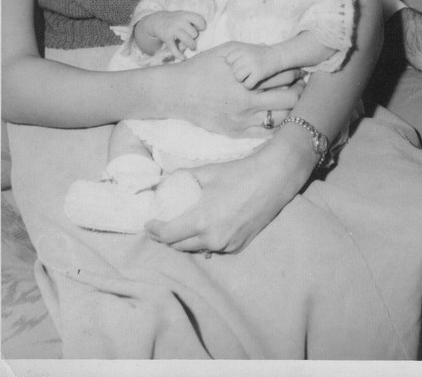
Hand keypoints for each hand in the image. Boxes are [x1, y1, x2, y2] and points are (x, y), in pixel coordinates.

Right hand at [136, 10, 205, 58]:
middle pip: (194, 33)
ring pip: (188, 41)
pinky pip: (174, 49)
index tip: (200, 29)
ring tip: (192, 47)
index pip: (199, 20)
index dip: (202, 26)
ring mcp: (173, 30)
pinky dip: (179, 55)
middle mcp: (179, 21)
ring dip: (191, 46)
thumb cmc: (175, 20)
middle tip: (191, 37)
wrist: (157, 20)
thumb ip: (192, 23)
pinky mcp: (166, 38)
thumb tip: (203, 36)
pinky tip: (183, 58)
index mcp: (185, 15)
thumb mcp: (183, 16)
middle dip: (194, 37)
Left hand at [145, 131, 312, 253]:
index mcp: (201, 220)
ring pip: (195, 250)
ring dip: (185, 241)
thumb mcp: (207, 172)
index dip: (154, 230)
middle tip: (161, 227)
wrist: (273, 179)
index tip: (148, 224)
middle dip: (166, 238)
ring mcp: (226, 245)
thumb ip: (182, 178)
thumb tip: (162, 182)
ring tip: (181, 228)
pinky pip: (213, 249)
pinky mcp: (238, 247)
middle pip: (178, 246)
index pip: (167, 235)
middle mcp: (212, 238)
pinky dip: (205, 242)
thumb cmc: (239, 172)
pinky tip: (204, 230)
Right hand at [165, 44, 303, 134]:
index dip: (296, 71)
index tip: (300, 70)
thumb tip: (271, 51)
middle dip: (299, 91)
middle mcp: (247, 103)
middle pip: (289, 99)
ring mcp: (242, 121)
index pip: (284, 75)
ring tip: (293, 101)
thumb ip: (251, 50)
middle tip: (302, 86)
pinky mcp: (236, 133)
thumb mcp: (226, 50)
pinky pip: (266, 134)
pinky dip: (277, 125)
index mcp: (246, 80)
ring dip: (291, 109)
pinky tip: (280, 115)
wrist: (177, 92)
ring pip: (281, 119)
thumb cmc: (201, 67)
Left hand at [224, 42, 278, 88]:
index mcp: (243, 49)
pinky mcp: (259, 73)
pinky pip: (247, 85)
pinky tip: (255, 81)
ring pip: (238, 78)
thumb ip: (236, 54)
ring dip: (244, 79)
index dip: (233, 64)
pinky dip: (250, 85)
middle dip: (240, 73)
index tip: (241, 65)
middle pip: (233, 70)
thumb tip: (221, 61)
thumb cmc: (261, 54)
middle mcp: (247, 56)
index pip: (228, 60)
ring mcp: (253, 64)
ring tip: (251, 76)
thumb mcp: (248, 49)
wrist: (278, 55)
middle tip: (248, 71)